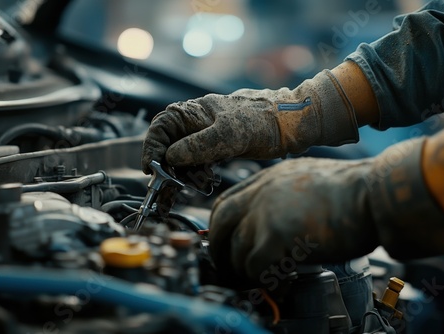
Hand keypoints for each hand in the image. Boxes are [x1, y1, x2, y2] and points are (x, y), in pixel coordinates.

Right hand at [141, 70, 358, 172]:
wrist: (292, 124)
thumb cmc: (263, 121)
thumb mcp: (229, 134)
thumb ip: (198, 145)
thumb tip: (171, 157)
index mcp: (194, 112)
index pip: (161, 128)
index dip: (152, 147)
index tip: (151, 169)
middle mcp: (197, 123)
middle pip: (170, 145)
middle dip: (169, 168)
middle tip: (170, 189)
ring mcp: (208, 136)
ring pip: (185, 157)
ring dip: (186, 175)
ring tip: (199, 185)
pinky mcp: (219, 147)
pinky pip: (200, 163)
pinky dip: (200, 175)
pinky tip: (207, 182)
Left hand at [208, 157, 377, 281]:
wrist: (377, 194)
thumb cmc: (353, 192)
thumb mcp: (307, 183)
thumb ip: (283, 198)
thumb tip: (273, 226)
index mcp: (268, 179)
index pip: (226, 204)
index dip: (220, 228)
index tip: (223, 245)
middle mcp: (261, 193)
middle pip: (220, 225)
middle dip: (219, 253)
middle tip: (230, 272)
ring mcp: (266, 212)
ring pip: (237, 251)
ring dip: (247, 272)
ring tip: (264, 282)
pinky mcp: (277, 235)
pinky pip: (256, 268)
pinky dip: (267, 282)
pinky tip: (285, 285)